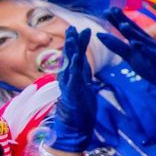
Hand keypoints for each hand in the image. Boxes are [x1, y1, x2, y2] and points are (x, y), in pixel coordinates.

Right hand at [52, 28, 100, 153]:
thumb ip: (85, 77)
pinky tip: (75, 57)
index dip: (79, 43)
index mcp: (75, 77)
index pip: (77, 56)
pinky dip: (74, 67)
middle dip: (72, 42)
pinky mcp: (72, 93)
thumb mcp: (86, 88)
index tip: (83, 30)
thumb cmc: (81, 109)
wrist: (75, 128)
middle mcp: (69, 79)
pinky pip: (72, 78)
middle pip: (70, 56)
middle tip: (73, 27)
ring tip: (73, 37)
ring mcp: (69, 85)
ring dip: (71, 49)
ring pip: (69, 64)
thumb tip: (86, 69)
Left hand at [97, 8, 155, 92]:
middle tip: (112, 10)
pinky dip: (145, 50)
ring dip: (134, 33)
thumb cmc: (151, 66)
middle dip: (124, 21)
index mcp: (142, 42)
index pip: (129, 29)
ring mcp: (155, 52)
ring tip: (123, 25)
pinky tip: (136, 44)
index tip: (108, 9)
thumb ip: (118, 46)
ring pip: (143, 41)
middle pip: (135, 31)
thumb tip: (100, 35)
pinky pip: (152, 55)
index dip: (119, 20)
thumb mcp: (131, 57)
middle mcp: (149, 44)